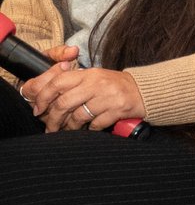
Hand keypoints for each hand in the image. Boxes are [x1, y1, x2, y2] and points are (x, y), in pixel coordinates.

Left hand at [23, 57, 144, 131]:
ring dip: (70, 127)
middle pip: (64, 103)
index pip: (57, 83)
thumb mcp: (95, 78)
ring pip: (78, 116)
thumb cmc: (116, 85)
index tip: (38, 109)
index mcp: (88, 74)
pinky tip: (89, 129)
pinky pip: (96, 124)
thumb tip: (50, 98)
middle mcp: (96, 84)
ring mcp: (107, 97)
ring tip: (68, 130)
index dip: (44, 97)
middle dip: (53, 118)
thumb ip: (74, 84)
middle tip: (50, 127)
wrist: (146, 90)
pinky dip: (90, 129)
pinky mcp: (118, 109)